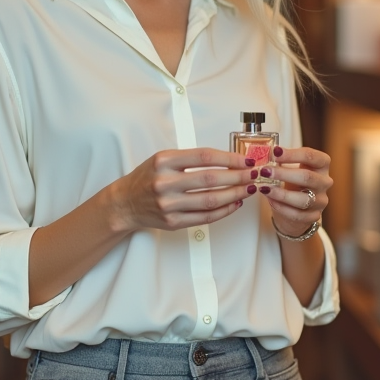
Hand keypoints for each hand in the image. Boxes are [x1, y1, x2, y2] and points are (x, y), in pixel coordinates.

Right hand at [109, 148, 254, 233]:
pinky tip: (235, 203)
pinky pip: (205, 217)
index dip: (230, 158)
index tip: (246, 159)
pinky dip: (224, 210)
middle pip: (211, 179)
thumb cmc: (147, 177)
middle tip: (254, 174)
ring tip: (248, 188)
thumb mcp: (163, 159)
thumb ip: (191, 159)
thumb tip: (227, 160)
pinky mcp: (173, 222)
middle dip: (238, 176)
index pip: (204, 157)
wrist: (125, 202)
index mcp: (164, 161)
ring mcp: (169, 205)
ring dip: (235, 194)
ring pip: (211, 200)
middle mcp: (165, 183)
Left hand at [258, 146, 331, 237]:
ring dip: (281, 194)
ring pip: (303, 199)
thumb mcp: (289, 167)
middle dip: (283, 174)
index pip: (311, 156)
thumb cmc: (292, 181)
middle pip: (307, 177)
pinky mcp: (314, 216)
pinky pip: (297, 214)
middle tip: (264, 171)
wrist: (295, 206)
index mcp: (321, 164)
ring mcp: (320, 201)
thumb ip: (279, 161)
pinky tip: (270, 200)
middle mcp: (324, 182)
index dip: (292, 154)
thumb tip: (262, 154)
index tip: (275, 152)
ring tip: (264, 188)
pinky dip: (281, 208)